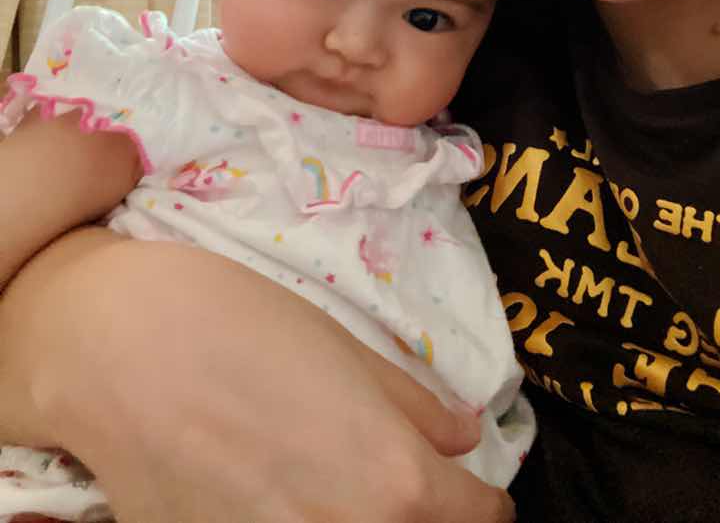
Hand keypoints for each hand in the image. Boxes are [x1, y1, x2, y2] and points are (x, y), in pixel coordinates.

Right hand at [0, 229, 515, 522]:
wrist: (124, 352)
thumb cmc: (246, 329)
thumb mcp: (348, 352)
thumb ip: (414, 407)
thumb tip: (463, 437)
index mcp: (396, 483)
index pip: (479, 521)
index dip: (482, 500)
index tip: (470, 487)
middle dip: (428, 521)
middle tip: (412, 491)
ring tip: (347, 494)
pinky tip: (285, 504)